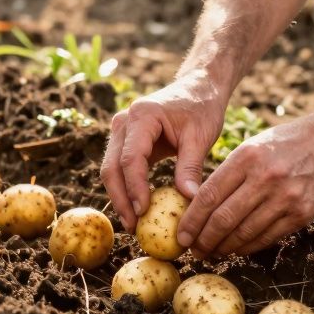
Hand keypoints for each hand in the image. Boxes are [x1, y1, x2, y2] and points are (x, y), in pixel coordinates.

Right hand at [101, 72, 226, 228]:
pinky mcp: (125, 141)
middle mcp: (124, 121)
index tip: (143, 211)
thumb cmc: (202, 108)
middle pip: (112, 166)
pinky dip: (126, 189)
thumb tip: (190, 200)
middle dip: (120, 199)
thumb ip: (191, 167)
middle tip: (133, 226)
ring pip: (111, 169)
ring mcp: (121, 131)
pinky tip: (137, 209)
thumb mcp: (201, 136)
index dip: (135, 188)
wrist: (198, 87)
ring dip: (120, 197)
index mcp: (142, 115)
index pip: (131, 158)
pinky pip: (120, 168)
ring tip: (133, 224)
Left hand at [177, 111, 313, 257]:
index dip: (191, 221)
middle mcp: (265, 178)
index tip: (181, 235)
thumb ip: (228, 175)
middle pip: (223, 219)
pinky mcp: (302, 214)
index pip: (208, 196)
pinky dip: (248, 247)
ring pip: (244, 233)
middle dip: (203, 240)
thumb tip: (198, 208)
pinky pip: (267, 237)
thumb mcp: (252, 147)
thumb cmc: (285, 143)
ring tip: (213, 252)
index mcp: (247, 157)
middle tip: (193, 250)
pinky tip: (237, 248)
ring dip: (224, 248)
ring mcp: (286, 197)